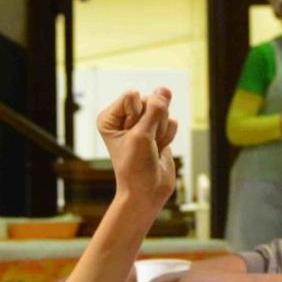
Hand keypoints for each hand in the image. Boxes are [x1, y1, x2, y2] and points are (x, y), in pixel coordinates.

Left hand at [97, 88, 177, 210]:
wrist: (148, 191)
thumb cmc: (135, 167)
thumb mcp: (141, 135)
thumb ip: (155, 109)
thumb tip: (164, 90)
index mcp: (110, 117)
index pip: (132, 96)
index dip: (137, 115)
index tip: (131, 135)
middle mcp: (125, 118)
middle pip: (149, 101)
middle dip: (152, 122)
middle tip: (143, 143)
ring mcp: (143, 124)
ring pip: (162, 111)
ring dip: (160, 131)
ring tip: (151, 147)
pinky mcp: (158, 130)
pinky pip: (171, 121)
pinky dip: (168, 136)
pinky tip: (159, 148)